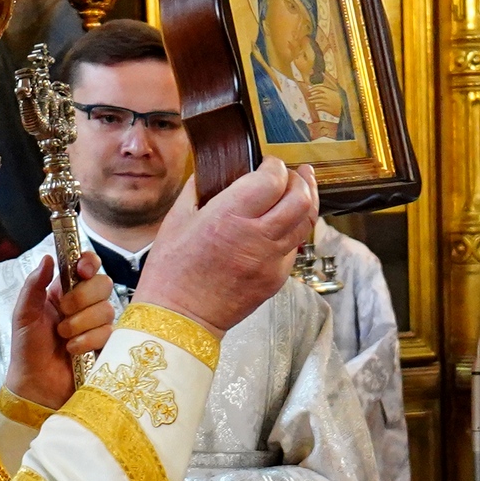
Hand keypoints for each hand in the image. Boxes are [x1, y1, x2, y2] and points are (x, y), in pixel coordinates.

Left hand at [5, 252, 115, 410]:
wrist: (35, 384)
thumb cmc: (27, 349)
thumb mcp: (24, 314)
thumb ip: (34, 285)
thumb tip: (48, 258)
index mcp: (64, 291)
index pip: (86, 266)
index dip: (89, 263)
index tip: (82, 270)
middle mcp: (84, 304)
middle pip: (103, 283)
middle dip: (82, 298)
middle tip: (63, 312)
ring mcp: (97, 324)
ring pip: (107, 309)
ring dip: (81, 324)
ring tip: (64, 337)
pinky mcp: (106, 344)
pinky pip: (108, 332)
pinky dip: (87, 341)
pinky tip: (73, 350)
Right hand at [136, 158, 318, 331]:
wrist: (180, 317)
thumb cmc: (173, 270)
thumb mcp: (177, 219)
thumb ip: (199, 188)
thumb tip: (214, 169)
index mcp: (229, 217)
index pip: (272, 180)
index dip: (275, 166)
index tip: (268, 163)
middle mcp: (256, 237)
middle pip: (300, 199)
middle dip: (299, 180)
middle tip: (290, 174)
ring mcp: (271, 261)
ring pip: (306, 223)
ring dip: (305, 202)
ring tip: (299, 190)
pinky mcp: (276, 279)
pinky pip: (294, 248)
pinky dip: (293, 230)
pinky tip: (283, 223)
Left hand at [303, 79, 343, 124]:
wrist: (347, 109)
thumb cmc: (342, 98)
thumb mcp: (338, 90)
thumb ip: (331, 83)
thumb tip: (324, 74)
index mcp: (330, 91)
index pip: (319, 87)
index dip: (313, 88)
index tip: (310, 90)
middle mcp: (328, 96)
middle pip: (317, 95)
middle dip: (312, 96)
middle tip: (309, 97)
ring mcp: (328, 103)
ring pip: (317, 101)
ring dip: (313, 101)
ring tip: (310, 101)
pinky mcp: (328, 109)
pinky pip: (320, 108)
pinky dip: (317, 108)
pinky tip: (316, 108)